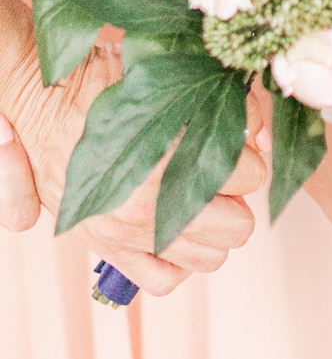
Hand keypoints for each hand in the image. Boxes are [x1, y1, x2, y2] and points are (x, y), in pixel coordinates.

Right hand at [1, 44, 267, 294]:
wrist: (40, 102)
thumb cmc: (106, 85)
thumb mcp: (173, 78)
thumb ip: (230, 104)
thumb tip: (264, 138)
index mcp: (163, 159)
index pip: (251, 176)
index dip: (249, 158)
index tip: (235, 147)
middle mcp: (143, 206)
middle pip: (237, 226)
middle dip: (235, 199)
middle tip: (215, 176)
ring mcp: (124, 234)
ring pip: (211, 259)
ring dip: (212, 231)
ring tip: (196, 200)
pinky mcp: (108, 250)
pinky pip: (166, 281)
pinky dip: (179, 261)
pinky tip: (176, 230)